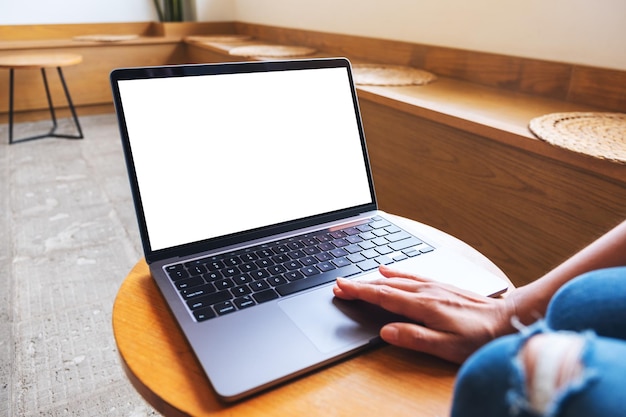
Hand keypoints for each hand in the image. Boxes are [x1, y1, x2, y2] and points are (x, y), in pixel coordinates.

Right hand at [332, 264, 515, 362]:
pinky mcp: (442, 285)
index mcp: (423, 306)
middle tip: (339, 284)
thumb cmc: (479, 337)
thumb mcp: (447, 346)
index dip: (360, 292)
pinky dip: (396, 271)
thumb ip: (415, 337)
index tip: (340, 289)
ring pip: (396, 278)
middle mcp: (426, 291)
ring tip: (356, 278)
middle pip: (385, 284)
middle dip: (360, 284)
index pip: (383, 297)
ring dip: (374, 278)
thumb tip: (387, 331)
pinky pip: (412, 275)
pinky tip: (389, 269)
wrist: (509, 319)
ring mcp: (434, 286)